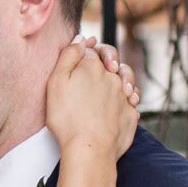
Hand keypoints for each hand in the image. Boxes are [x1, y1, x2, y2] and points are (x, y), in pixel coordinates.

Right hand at [46, 37, 139, 158]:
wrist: (89, 148)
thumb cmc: (67, 117)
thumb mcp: (56, 82)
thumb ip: (68, 56)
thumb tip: (81, 38)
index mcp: (92, 67)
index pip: (91, 50)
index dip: (86, 51)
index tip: (83, 54)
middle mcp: (112, 78)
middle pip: (112, 62)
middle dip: (108, 60)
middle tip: (104, 67)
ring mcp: (124, 97)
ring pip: (127, 80)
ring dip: (123, 78)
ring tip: (117, 85)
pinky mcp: (130, 115)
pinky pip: (131, 103)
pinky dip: (126, 100)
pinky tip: (120, 105)